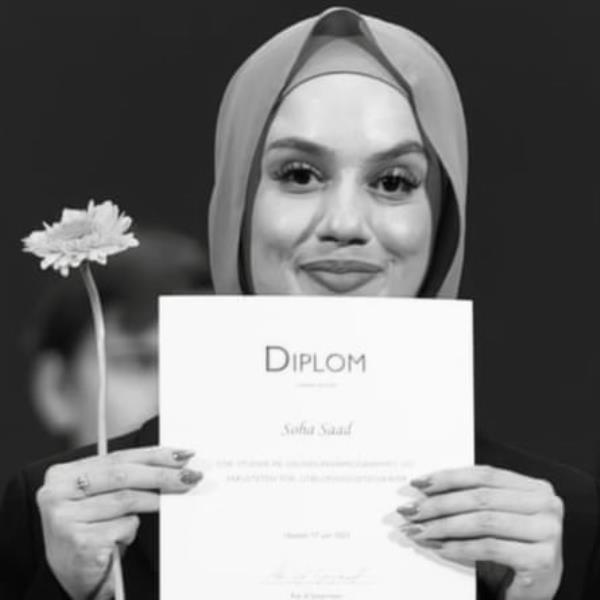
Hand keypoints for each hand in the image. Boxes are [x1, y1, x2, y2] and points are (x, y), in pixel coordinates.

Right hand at [36, 446, 200, 599]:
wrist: (73, 578)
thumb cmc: (92, 532)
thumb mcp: (101, 498)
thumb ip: (124, 478)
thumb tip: (172, 462)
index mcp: (62, 475)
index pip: (117, 458)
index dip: (153, 454)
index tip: (182, 454)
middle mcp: (56, 493)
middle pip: (123, 475)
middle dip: (162, 474)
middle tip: (190, 476)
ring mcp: (65, 518)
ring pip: (126, 500)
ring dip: (152, 502)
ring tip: (166, 505)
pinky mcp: (79, 541)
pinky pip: (122, 527)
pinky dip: (130, 532)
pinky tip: (121, 540)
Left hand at [398, 465, 562, 599]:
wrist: (538, 590)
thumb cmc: (513, 548)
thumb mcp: (498, 516)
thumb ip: (473, 499)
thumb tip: (425, 489)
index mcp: (535, 487)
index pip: (484, 475)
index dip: (449, 477)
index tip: (419, 483)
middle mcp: (546, 505)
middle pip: (481, 498)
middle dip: (440, 504)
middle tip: (411, 511)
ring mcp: (548, 532)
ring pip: (483, 521)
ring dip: (444, 526)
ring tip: (420, 531)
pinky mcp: (542, 559)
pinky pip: (489, 547)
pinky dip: (459, 547)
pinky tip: (439, 548)